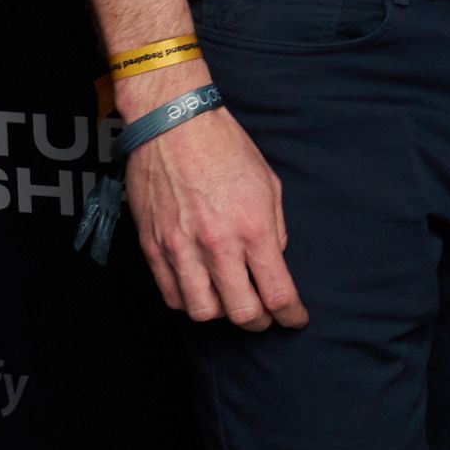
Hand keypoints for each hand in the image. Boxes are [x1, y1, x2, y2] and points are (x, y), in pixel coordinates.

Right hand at [117, 66, 305, 331]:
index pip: (277, 293)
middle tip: (265, 317)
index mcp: (253, 228)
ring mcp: (181, 249)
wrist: (173, 126)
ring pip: (202, 312)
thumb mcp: (268, 184)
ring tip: (230, 301)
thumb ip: (274, 229)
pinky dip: (189, 301)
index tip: (295, 319)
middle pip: (240, 313)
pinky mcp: (153, 248)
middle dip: (258, 323)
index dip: (290, 315)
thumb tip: (273, 261)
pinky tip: (200, 290)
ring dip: (221, 314)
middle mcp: (217, 245)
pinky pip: (171, 295)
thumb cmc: (225, 148)